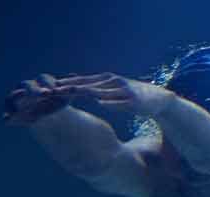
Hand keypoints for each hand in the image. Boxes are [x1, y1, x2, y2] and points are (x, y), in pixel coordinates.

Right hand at [3, 74, 70, 125]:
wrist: (50, 116)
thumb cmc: (58, 103)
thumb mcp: (65, 97)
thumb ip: (69, 90)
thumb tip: (74, 74)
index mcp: (40, 82)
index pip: (43, 79)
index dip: (47, 83)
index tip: (53, 91)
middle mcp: (27, 87)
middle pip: (27, 85)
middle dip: (34, 90)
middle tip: (43, 95)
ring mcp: (17, 98)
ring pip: (13, 97)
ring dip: (16, 101)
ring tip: (20, 107)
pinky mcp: (11, 110)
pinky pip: (7, 112)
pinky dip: (7, 116)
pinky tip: (6, 119)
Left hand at [53, 73, 175, 116]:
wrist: (161, 100)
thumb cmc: (133, 96)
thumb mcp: (112, 89)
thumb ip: (95, 86)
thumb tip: (73, 82)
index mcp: (107, 80)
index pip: (82, 81)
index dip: (66, 84)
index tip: (48, 87)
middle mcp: (113, 82)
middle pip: (87, 85)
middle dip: (69, 87)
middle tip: (52, 90)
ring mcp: (124, 91)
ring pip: (101, 91)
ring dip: (84, 91)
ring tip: (70, 93)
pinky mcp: (135, 101)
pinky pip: (121, 102)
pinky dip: (110, 102)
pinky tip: (100, 103)